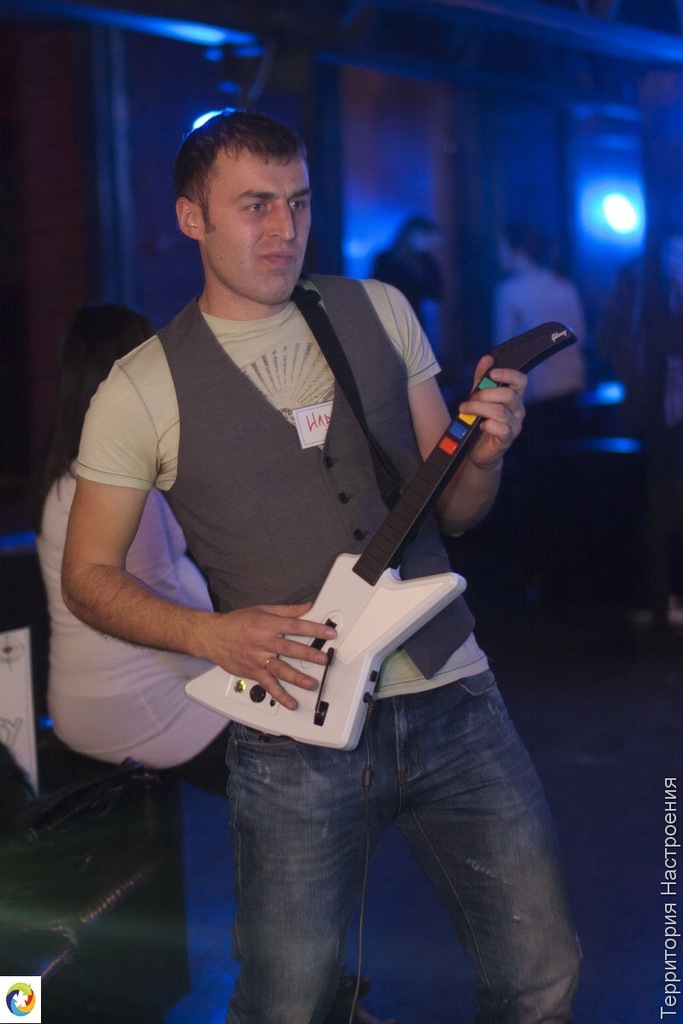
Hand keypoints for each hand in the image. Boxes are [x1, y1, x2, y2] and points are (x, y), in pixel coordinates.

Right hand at [207, 602, 335, 710]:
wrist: (212, 636)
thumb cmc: (236, 622)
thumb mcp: (262, 609)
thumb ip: (287, 610)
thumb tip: (307, 607)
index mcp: (268, 624)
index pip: (295, 626)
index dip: (314, 629)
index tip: (329, 633)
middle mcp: (263, 642)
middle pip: (289, 648)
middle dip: (308, 654)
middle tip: (324, 659)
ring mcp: (258, 659)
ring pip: (280, 669)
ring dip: (297, 677)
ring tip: (311, 684)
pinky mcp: (253, 672)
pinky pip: (268, 685)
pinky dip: (280, 695)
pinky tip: (290, 703)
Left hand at [459, 354, 526, 468]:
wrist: (478, 448)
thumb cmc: (481, 420)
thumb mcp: (480, 397)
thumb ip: (482, 379)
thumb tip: (487, 359)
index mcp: (514, 396)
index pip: (520, 380)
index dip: (508, 374)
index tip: (492, 373)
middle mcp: (518, 410)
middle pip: (508, 395)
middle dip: (486, 394)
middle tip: (471, 398)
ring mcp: (514, 425)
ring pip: (500, 411)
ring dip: (479, 409)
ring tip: (465, 410)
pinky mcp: (507, 439)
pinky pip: (501, 429)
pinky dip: (487, 425)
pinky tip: (479, 425)